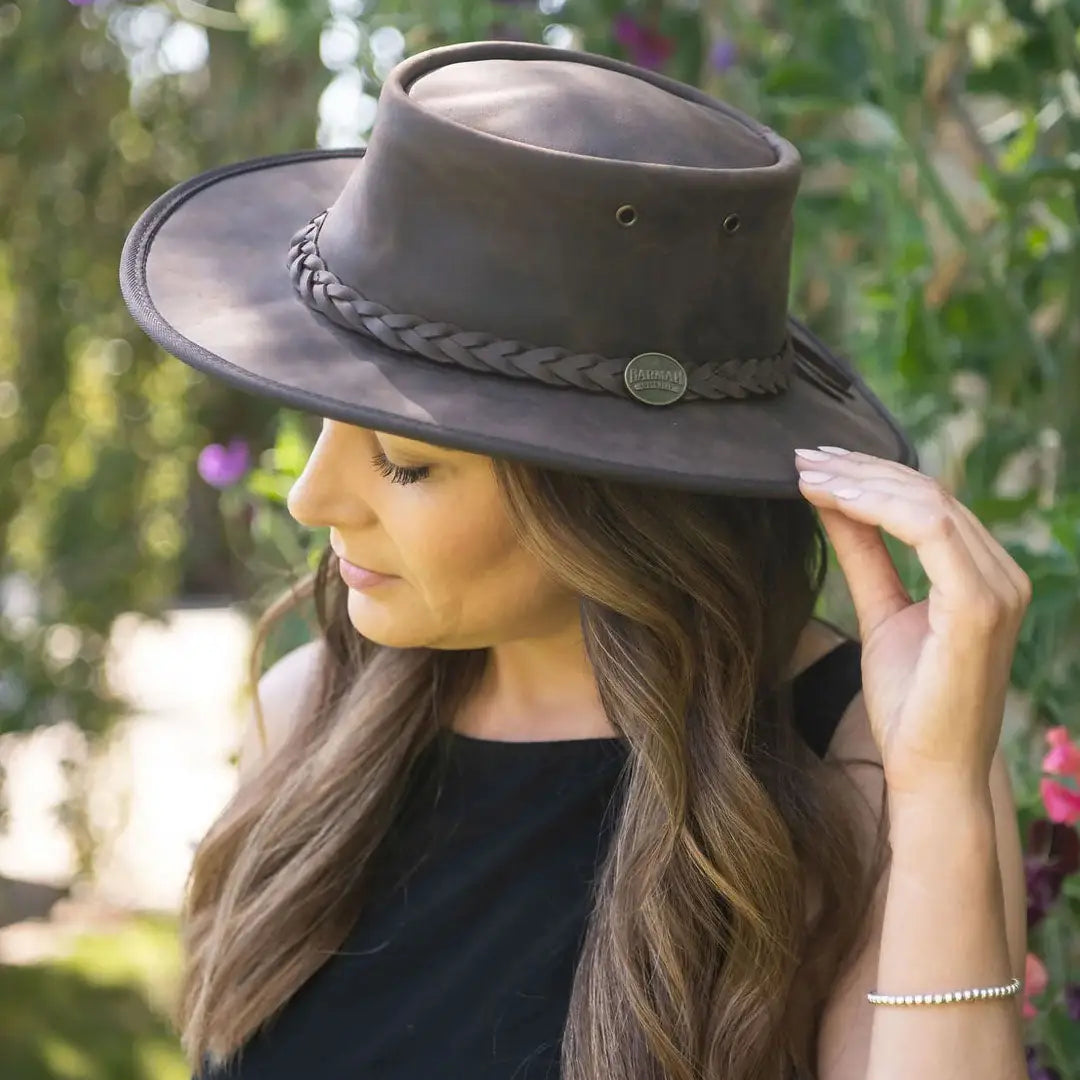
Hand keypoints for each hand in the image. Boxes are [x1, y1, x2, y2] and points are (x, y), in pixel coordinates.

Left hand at [793, 446, 1031, 801]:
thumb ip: (866, 555)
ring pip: (928, 502)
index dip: (869, 475)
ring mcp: (997, 588)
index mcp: (983, 575)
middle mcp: (1001, 574)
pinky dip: (876, 508)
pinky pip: (929, 530)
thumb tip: (834, 502)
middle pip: (928, 492)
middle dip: (858, 469)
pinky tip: (831, 500)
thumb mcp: (880, 611)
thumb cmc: (911, 703)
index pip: (927, 501)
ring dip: (859, 482)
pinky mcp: (980, 606)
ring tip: (806, 474)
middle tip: (801, 458)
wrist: (929, 772)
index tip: (813, 465)